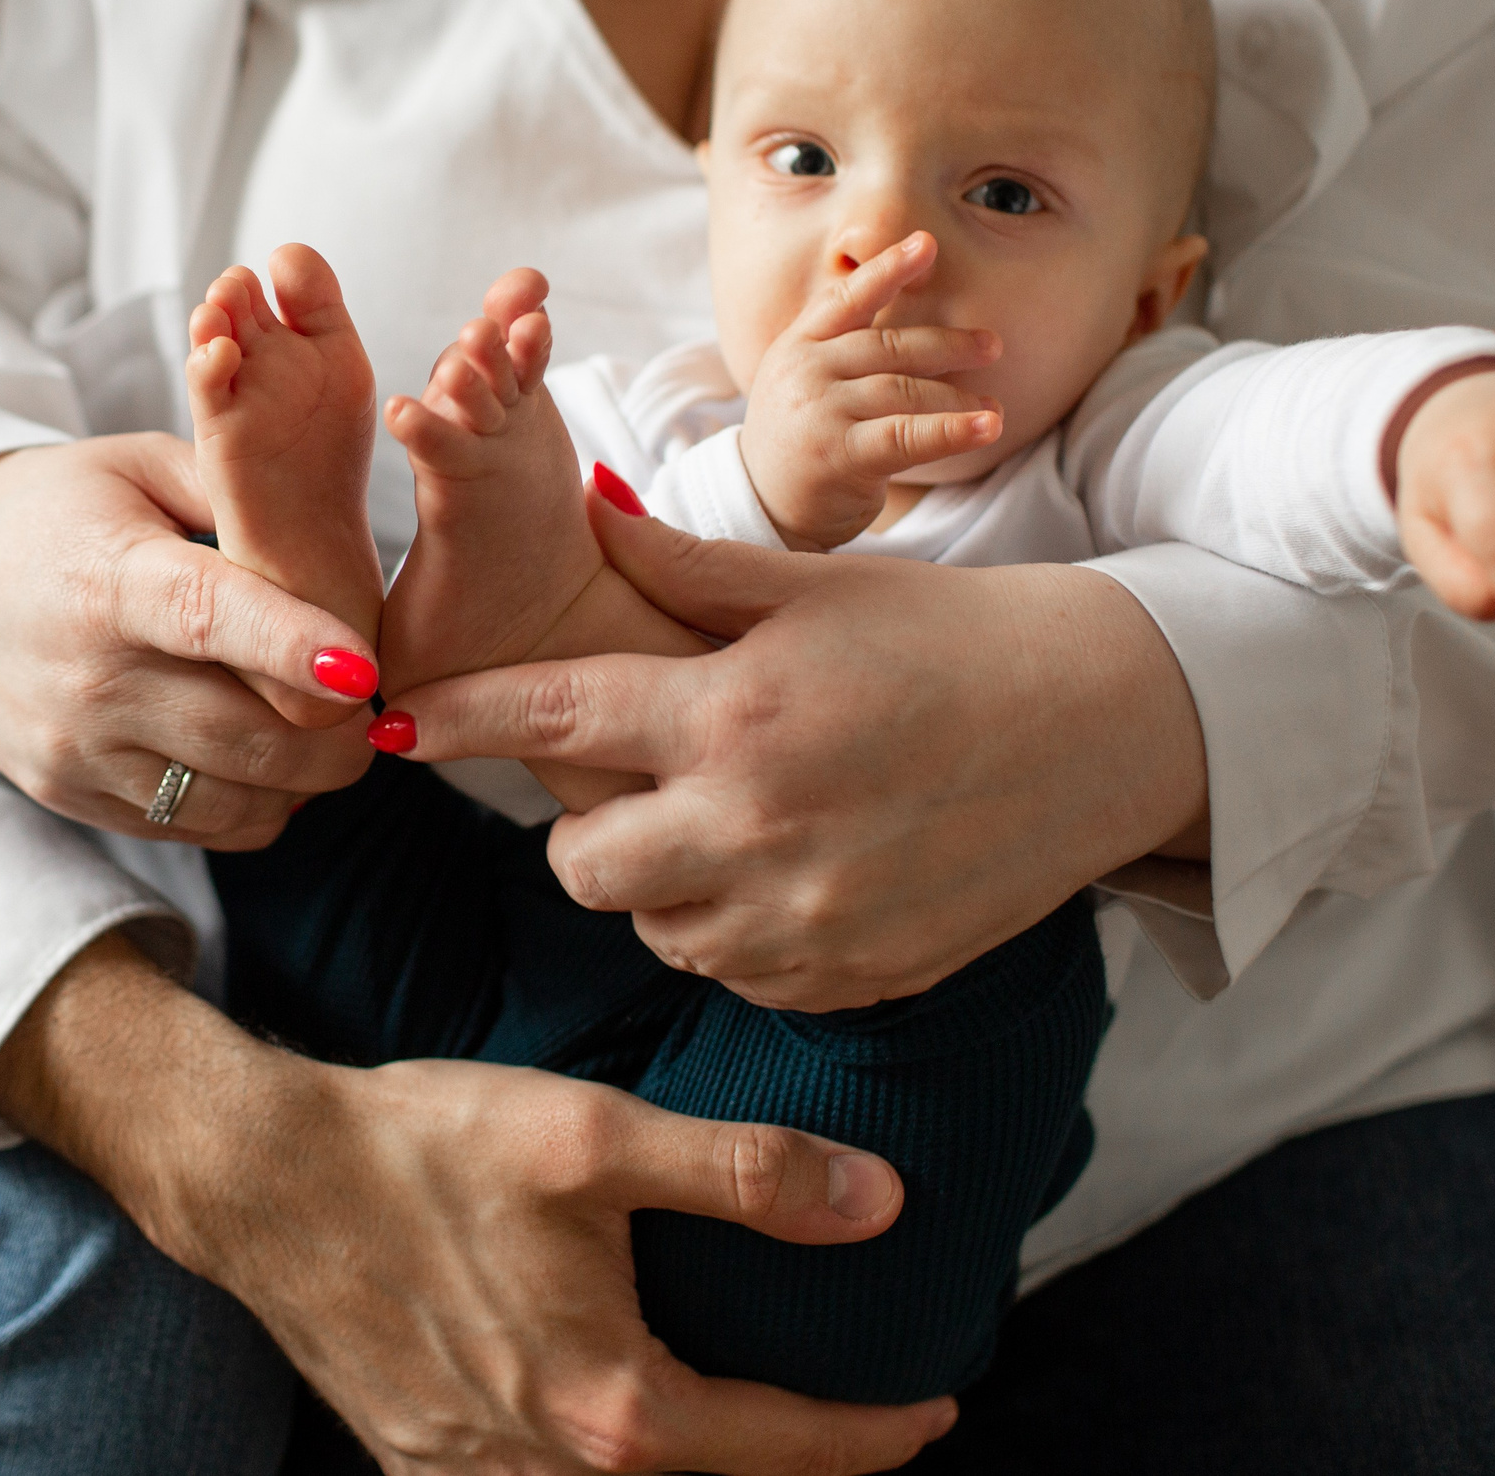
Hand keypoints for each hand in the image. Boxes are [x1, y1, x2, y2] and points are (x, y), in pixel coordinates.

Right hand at [0, 433, 376, 848]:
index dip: (291, 645)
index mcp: (109, 579)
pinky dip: (254, 805)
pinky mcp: (74, 797)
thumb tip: (338, 531)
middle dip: (338, 736)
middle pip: (244, 735)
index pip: (205, 617)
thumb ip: (235, 486)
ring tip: (328, 733)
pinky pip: (199, 828)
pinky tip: (267, 760)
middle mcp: (88, 678)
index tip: (365, 669)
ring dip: (305, 780)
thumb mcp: (133, 465)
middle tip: (377, 708)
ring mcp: (78, 750)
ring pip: (233, 800)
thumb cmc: (56, 512)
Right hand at [0, 935, 958, 1475]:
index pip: (788, 1450)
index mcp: (612, 1406)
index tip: (935, 1409)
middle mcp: (548, 1466)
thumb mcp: (594, 1137)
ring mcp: (477, 1475)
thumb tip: (878, 1201)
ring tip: (748, 1424)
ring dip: (699, 1469)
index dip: (878, 1437)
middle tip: (858, 1426)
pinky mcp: (423, 1459)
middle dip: (795, 1468)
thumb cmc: (423, 1148)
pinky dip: (606, 1464)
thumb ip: (744, 1171)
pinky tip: (611, 1411)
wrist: (263, 1178)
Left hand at [373, 496, 1207, 1010]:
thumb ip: (680, 575)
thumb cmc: (952, 637)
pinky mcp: (847, 981)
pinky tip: (791, 868)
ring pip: (651, 928)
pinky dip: (732, 931)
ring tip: (733, 818)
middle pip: (578, 864)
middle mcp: (755, 831)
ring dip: (660, 881)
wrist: (1106, 727)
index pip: (548, 723)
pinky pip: (731, 974)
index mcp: (733, 717)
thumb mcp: (812, 589)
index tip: (387, 724)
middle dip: (583, 826)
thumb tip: (582, 513)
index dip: (452, 721)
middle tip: (640, 781)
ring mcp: (803, 922)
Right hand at [739, 233, 1001, 550]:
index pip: (847, 298)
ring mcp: (820, 410)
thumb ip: (844, 350)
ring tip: (993, 409)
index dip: (888, 269)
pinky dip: (953, 429)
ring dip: (958, 396)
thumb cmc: (798, 441)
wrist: (760, 506)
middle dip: (948, 345)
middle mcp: (806, 370)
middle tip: (991, 346)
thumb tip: (918, 331)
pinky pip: (908, 434)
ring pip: (905, 389)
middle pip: (890, 346)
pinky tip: (988, 427)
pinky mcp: (839, 453)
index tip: (926, 244)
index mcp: (798, 345)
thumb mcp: (805, 383)